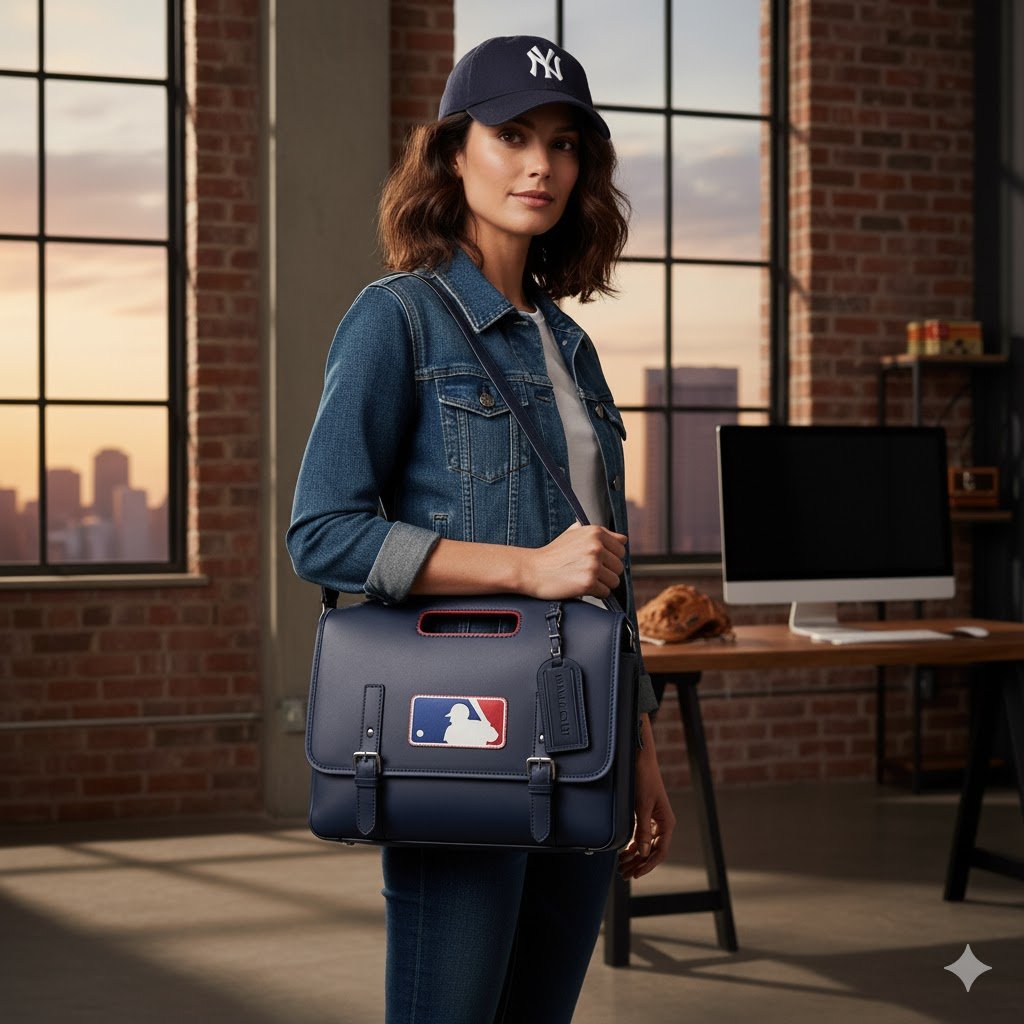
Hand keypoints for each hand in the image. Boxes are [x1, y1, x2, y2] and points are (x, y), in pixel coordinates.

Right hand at [521, 522, 627, 599]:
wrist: (532, 569)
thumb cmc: (552, 554)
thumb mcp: (574, 534)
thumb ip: (599, 534)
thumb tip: (623, 539)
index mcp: (595, 532)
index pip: (621, 549)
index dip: (609, 558)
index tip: (596, 562)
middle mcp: (596, 547)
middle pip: (619, 567)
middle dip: (606, 572)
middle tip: (587, 573)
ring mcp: (592, 565)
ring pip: (614, 581)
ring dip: (602, 584)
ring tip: (584, 580)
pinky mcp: (588, 582)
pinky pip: (605, 592)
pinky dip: (595, 593)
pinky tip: (581, 587)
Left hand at [618, 715, 674, 880]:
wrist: (639, 759)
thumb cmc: (643, 780)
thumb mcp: (642, 806)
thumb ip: (643, 830)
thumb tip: (642, 852)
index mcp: (666, 822)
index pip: (659, 851)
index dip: (648, 865)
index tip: (635, 874)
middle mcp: (662, 823)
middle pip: (651, 851)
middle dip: (638, 864)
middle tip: (623, 874)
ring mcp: (654, 820)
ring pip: (645, 845)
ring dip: (634, 856)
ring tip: (621, 867)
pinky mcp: (645, 815)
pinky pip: (640, 835)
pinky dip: (632, 845)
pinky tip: (623, 853)